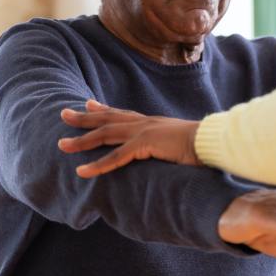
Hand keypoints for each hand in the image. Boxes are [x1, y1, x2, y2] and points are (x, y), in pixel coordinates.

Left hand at [58, 100, 200, 176]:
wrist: (213, 142)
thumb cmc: (204, 145)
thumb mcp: (183, 144)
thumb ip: (172, 147)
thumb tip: (175, 154)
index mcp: (153, 123)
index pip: (124, 113)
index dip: (104, 109)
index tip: (88, 103)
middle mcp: (145, 123)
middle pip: (108, 119)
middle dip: (84, 117)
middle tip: (64, 113)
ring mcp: (143, 132)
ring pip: (105, 135)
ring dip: (82, 141)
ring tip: (61, 145)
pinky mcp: (144, 145)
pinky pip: (115, 157)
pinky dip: (97, 165)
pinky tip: (81, 171)